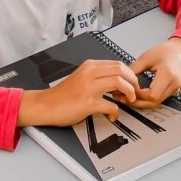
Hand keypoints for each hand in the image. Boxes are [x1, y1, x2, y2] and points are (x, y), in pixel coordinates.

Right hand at [18, 59, 140, 127]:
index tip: (132, 83)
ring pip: (119, 83)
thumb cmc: (63, 94)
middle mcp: (89, 74)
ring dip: (129, 92)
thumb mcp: (81, 77)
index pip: (117, 64)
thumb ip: (97, 76)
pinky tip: (113, 116)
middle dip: (133, 81)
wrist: (46, 105)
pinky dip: (116, 112)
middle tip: (134, 91)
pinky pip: (111, 106)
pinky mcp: (88, 103)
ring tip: (128, 100)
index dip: (129, 74)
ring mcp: (89, 88)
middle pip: (121, 70)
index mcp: (89, 66)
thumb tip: (117, 80)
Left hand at [128, 37, 180, 107]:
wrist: (180, 52)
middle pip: (154, 102)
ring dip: (141, 102)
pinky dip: (147, 100)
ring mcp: (174, 90)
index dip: (138, 94)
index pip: (152, 94)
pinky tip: (137, 96)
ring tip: (128, 97)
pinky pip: (159, 100)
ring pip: (156, 103)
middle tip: (123, 98)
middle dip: (137, 102)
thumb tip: (122, 79)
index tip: (128, 89)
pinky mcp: (172, 92)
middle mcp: (173, 84)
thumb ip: (134, 69)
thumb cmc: (165, 52)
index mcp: (168, 74)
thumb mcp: (146, 57)